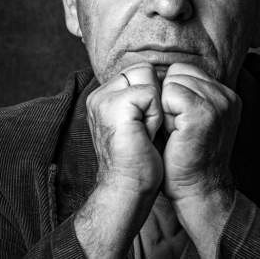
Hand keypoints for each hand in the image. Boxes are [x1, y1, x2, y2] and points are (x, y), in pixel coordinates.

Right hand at [86, 62, 163, 193]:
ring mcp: (103, 99)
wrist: (127, 189)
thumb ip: (139, 97)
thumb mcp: (137, 121)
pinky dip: (155, 115)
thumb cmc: (138, 160)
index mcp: (103, 97)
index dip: (151, 96)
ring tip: (144, 131)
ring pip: (147, 76)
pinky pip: (150, 94)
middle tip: (144, 129)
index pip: (138, 71)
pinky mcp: (115, 106)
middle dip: (153, 97)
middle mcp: (99, 95)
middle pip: (143, 69)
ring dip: (154, 106)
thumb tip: (160, 76)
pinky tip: (144, 135)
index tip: (143, 125)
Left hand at [161, 62, 241, 201]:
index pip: (185, 69)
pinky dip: (164, 112)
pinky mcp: (203, 112)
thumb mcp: (193, 118)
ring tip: (176, 130)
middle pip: (178, 71)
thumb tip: (159, 72)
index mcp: (226, 94)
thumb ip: (188, 93)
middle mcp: (226, 95)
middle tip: (177, 127)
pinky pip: (169, 93)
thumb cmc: (187, 156)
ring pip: (172, 81)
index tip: (179, 120)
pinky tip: (173, 132)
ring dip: (166, 105)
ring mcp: (218, 102)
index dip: (172, 92)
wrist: (198, 190)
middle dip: (168, 96)